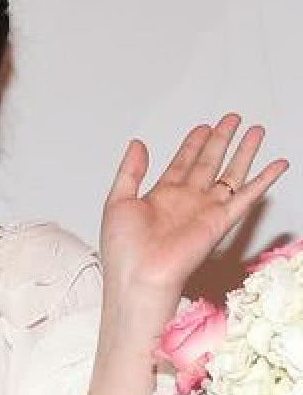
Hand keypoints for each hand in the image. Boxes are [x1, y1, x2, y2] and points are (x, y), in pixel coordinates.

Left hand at [101, 112, 288, 302]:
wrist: (139, 275)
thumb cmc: (124, 248)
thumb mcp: (118, 200)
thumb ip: (130, 170)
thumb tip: (137, 144)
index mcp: (161, 196)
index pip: (182, 162)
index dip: (193, 143)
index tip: (203, 127)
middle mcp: (186, 200)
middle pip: (209, 162)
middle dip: (221, 139)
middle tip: (232, 119)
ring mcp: (205, 210)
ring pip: (230, 173)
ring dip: (244, 152)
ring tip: (255, 131)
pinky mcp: (221, 221)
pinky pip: (247, 197)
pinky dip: (264, 180)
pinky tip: (276, 165)